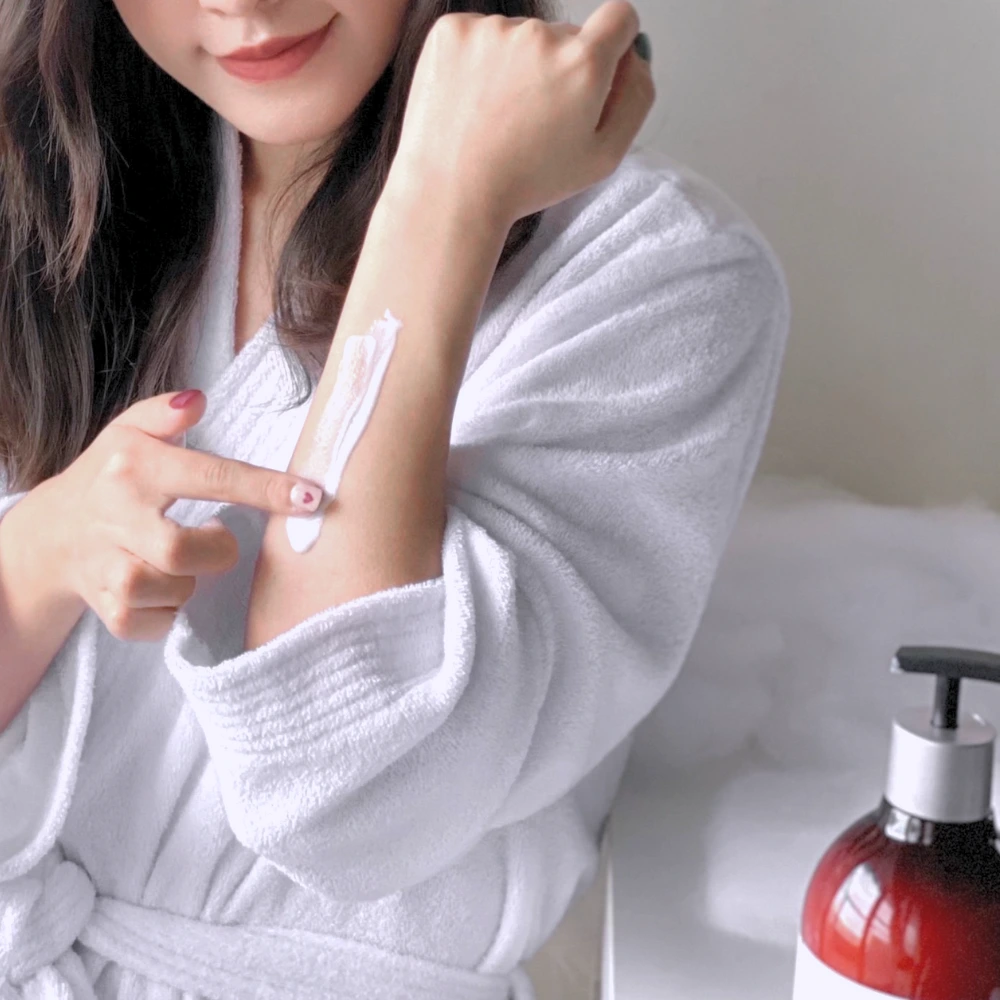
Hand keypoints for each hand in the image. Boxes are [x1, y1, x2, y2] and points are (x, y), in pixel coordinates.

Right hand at [34, 390, 323, 641]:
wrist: (51, 534)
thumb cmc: (109, 477)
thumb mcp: (128, 432)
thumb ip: (164, 412)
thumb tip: (198, 399)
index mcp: (134, 468)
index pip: (210, 476)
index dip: (265, 489)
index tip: (311, 497)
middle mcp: (116, 516)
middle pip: (181, 550)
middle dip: (217, 550)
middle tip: (218, 539)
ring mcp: (106, 567)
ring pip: (166, 590)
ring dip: (190, 584)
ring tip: (184, 565)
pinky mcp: (105, 608)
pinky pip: (152, 624)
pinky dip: (170, 615)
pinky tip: (168, 592)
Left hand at [392, 1, 654, 225]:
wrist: (451, 194)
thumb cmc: (525, 183)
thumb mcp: (603, 157)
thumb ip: (636, 97)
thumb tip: (638, 54)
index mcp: (584, 63)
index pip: (620, 18)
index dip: (612, 45)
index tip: (594, 71)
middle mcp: (541, 34)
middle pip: (564, 35)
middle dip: (557, 69)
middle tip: (533, 122)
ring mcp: (493, 28)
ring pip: (518, 37)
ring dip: (514, 68)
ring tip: (496, 119)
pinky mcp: (452, 31)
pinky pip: (478, 36)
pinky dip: (476, 64)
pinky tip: (472, 105)